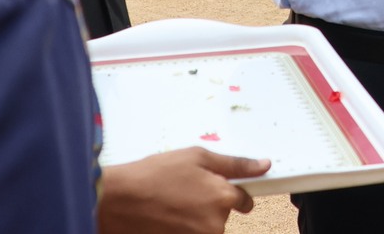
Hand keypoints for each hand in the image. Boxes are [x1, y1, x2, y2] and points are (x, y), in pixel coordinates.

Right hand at [97, 148, 268, 233]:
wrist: (118, 200)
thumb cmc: (154, 174)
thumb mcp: (196, 157)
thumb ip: (235, 164)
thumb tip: (265, 165)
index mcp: (223, 197)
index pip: (245, 200)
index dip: (233, 193)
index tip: (216, 189)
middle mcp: (215, 224)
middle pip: (222, 216)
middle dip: (209, 205)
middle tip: (183, 192)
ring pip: (206, 228)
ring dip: (194, 218)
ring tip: (170, 204)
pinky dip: (181, 227)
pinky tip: (166, 217)